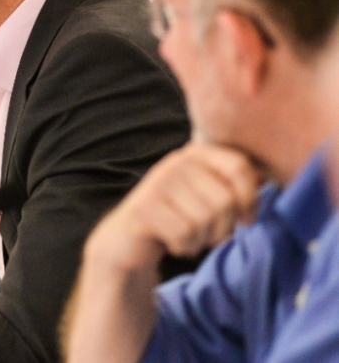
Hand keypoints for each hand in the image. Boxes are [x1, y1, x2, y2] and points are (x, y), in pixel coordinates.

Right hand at [88, 143, 261, 270]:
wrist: (129, 238)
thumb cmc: (179, 217)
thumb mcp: (208, 194)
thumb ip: (236, 184)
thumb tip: (271, 179)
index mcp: (195, 154)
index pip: (240, 166)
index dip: (251, 198)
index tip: (246, 219)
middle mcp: (175, 162)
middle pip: (225, 200)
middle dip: (222, 228)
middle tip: (206, 233)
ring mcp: (157, 183)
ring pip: (205, 220)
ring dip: (201, 240)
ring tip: (186, 236)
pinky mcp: (144, 208)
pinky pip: (185, 234)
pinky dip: (184, 247)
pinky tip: (172, 242)